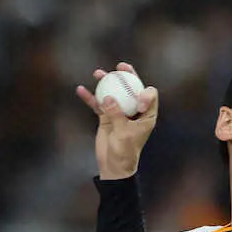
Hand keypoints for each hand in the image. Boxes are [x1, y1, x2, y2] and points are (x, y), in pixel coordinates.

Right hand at [75, 63, 158, 179]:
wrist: (113, 165)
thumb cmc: (124, 152)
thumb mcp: (123, 133)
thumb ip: (117, 114)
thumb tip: (108, 96)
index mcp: (146, 116)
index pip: (150, 96)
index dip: (145, 92)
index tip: (137, 100)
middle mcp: (134, 112)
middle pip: (132, 88)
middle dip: (127, 75)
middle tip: (120, 66)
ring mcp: (120, 112)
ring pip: (114, 93)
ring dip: (106, 82)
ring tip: (98, 73)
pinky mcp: (107, 117)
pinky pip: (98, 104)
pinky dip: (90, 98)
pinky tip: (81, 90)